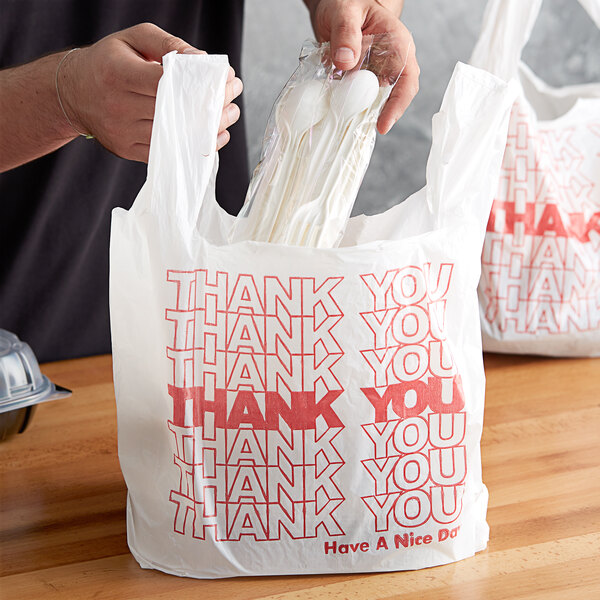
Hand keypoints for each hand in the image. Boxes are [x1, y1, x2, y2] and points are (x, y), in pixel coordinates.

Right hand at [58, 23, 242, 161]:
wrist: (73, 93)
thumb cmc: (109, 62)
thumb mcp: (133, 40)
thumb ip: (168, 45)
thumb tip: (201, 60)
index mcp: (118, 74)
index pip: (167, 83)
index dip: (201, 84)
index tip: (227, 80)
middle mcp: (118, 106)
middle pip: (175, 112)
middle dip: (212, 107)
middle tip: (234, 99)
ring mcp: (122, 132)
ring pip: (174, 136)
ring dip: (208, 128)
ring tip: (229, 116)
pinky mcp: (127, 150)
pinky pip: (167, 152)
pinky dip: (193, 145)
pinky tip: (212, 136)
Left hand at [306, 0, 418, 133]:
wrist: (334, 5)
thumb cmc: (347, 1)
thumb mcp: (345, 11)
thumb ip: (345, 33)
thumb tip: (345, 61)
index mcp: (397, 44)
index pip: (407, 80)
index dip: (398, 104)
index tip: (383, 124)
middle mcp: (390, 61)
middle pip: (393, 96)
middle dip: (379, 116)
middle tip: (359, 130)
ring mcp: (374, 72)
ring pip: (373, 100)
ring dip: (361, 114)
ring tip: (345, 125)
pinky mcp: (358, 78)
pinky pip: (355, 97)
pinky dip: (346, 107)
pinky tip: (334, 114)